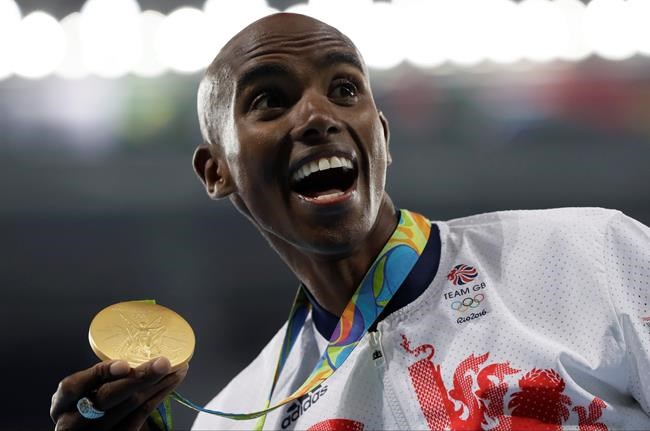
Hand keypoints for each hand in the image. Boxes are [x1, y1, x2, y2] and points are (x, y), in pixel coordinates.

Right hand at [51, 357, 187, 430]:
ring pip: (130, 408)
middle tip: (164, 362)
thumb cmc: (84, 404)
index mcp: (62, 403)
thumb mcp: (81, 391)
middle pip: (108, 398)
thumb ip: (99, 377)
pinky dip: (158, 398)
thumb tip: (137, 348)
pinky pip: (140, 418)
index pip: (75, 387)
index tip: (124, 364)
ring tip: (176, 368)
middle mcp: (73, 422)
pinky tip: (169, 385)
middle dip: (140, 378)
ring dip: (158, 385)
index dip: (99, 374)